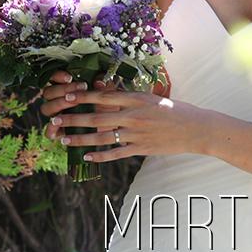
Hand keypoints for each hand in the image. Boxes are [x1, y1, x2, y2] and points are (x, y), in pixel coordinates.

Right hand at [38, 71, 120, 140]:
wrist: (114, 126)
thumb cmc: (108, 105)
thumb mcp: (109, 94)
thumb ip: (104, 85)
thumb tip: (99, 82)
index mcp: (65, 88)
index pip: (52, 78)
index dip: (57, 76)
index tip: (69, 77)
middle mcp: (58, 100)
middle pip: (48, 92)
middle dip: (62, 89)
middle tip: (79, 89)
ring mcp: (57, 115)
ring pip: (46, 108)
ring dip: (58, 104)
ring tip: (74, 103)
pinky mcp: (59, 131)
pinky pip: (48, 131)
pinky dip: (51, 128)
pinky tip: (58, 125)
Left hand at [48, 88, 213, 162]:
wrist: (196, 128)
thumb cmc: (174, 110)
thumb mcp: (151, 98)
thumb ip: (129, 98)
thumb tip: (107, 94)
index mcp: (135, 99)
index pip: (103, 96)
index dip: (82, 97)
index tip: (66, 96)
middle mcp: (133, 115)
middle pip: (96, 118)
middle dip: (73, 119)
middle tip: (55, 119)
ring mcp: (137, 134)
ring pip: (102, 137)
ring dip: (80, 139)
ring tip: (63, 139)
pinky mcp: (141, 149)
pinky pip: (116, 153)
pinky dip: (100, 156)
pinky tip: (86, 157)